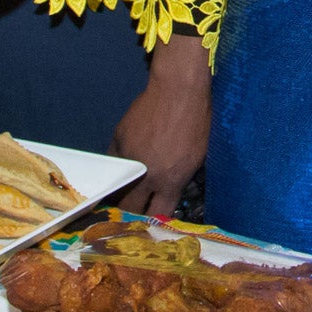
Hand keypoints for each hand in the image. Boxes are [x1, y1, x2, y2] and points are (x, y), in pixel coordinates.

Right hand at [114, 37, 211, 215]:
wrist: (179, 89)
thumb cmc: (198, 120)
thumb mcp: (198, 156)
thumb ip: (180, 178)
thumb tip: (169, 191)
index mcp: (171, 180)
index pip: (158, 214)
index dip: (155, 221)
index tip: (152, 222)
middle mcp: (148, 175)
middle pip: (131, 208)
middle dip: (131, 214)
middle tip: (132, 213)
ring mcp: (130, 158)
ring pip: (116, 188)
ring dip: (119, 194)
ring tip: (121, 196)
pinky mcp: (119, 140)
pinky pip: (113, 162)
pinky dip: (116, 168)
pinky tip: (119, 169)